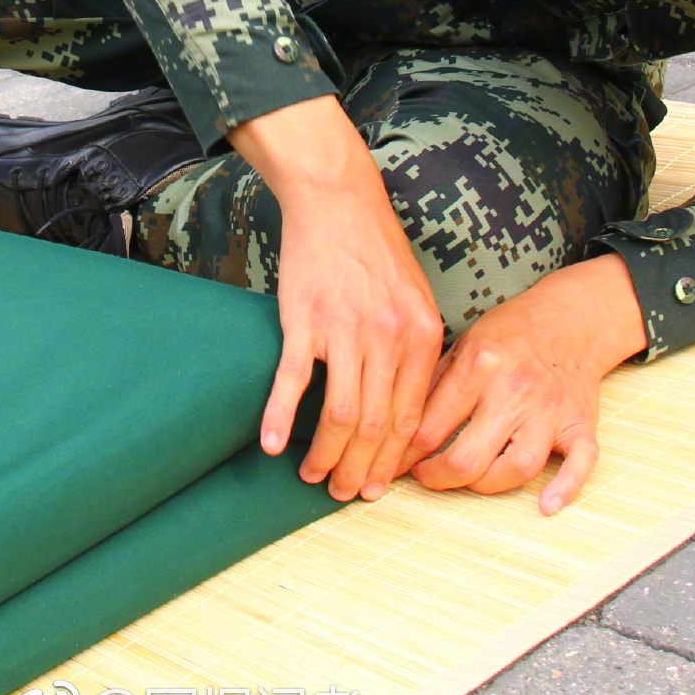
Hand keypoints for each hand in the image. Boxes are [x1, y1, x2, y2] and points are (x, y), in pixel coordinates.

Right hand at [228, 95, 443, 502]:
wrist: (338, 200)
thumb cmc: (376, 251)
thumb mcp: (417, 298)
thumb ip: (418, 350)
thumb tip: (411, 407)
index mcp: (423, 336)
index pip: (412, 417)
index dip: (394, 459)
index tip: (380, 486)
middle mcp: (390, 337)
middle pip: (376, 425)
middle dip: (360, 469)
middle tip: (343, 495)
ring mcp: (347, 329)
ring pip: (340, 413)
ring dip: (325, 455)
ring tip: (312, 477)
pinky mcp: (305, 319)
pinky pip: (294, 380)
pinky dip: (281, 416)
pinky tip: (271, 444)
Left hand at [406, 253, 647, 512]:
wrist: (570, 318)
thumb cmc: (511, 333)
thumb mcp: (462, 343)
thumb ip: (433, 384)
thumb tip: (397, 426)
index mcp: (480, 365)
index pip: (430, 426)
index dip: (404, 453)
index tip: (393, 462)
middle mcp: (515, 390)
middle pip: (468, 457)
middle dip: (436, 477)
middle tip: (425, 476)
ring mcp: (550, 411)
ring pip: (518, 467)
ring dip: (485, 485)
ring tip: (467, 480)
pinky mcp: (580, 424)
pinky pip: (580, 463)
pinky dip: (566, 487)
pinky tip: (546, 505)